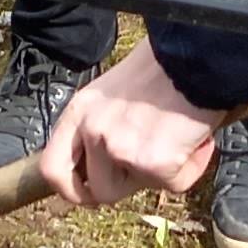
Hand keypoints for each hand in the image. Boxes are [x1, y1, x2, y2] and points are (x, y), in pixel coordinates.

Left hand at [37, 41, 223, 207]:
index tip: (91, 191)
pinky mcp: (153, 163)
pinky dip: (190, 167)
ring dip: (160, 172)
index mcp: (79, 112)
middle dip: (128, 184)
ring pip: (140, 189)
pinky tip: (195, 138)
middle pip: (99, 191)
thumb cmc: (161, 69)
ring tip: (174, 139)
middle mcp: (93, 131)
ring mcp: (120, 149)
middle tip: (149, 162)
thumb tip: (104, 164)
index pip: (52, 169)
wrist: (195, 56)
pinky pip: (174, 183)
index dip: (71, 190)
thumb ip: (99, 128)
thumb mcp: (110, 95)